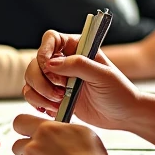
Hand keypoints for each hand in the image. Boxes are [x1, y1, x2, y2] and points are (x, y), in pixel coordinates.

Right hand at [23, 29, 142, 128]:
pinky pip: (33, 95)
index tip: (48, 66)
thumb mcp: (103, 75)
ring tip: (59, 102)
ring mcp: (57, 79)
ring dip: (40, 93)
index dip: (44, 50)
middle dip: (42, 79)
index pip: (51, 38)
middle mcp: (63, 61)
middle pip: (35, 62)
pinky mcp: (53, 96)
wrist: (123, 115)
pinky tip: (54, 109)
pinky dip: (38, 103)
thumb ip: (79, 65)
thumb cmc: (119, 92)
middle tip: (60, 92)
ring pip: (31, 80)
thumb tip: (51, 64)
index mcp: (76, 48)